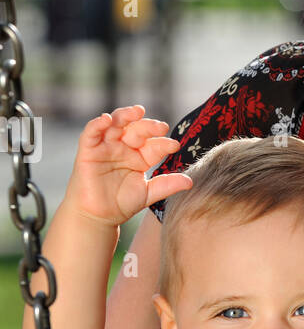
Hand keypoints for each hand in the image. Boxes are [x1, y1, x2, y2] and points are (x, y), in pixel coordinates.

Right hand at [65, 104, 192, 225]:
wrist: (98, 216)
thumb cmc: (122, 203)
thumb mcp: (147, 194)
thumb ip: (167, 186)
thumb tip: (190, 181)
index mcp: (140, 156)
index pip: (154, 146)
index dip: (163, 144)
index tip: (175, 146)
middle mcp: (124, 148)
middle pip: (137, 130)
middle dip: (149, 126)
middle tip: (161, 127)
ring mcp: (106, 147)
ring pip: (115, 124)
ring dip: (125, 115)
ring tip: (137, 111)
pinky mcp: (88, 150)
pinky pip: (91, 132)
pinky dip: (97, 124)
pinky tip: (106, 119)